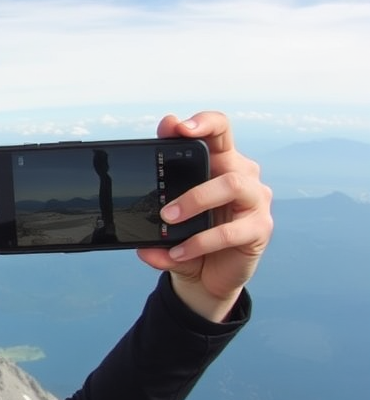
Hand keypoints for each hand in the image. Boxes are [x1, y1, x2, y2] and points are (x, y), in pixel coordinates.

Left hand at [137, 111, 273, 321]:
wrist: (206, 277)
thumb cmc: (188, 238)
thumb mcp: (166, 225)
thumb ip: (155, 222)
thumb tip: (140, 243)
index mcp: (219, 163)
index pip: (218, 130)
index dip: (202, 122)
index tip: (176, 127)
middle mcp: (242, 175)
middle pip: (226, 153)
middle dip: (193, 161)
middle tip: (163, 198)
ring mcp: (255, 200)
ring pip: (231, 185)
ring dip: (195, 200)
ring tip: (168, 218)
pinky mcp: (259, 228)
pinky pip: (230, 230)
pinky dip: (199, 243)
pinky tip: (178, 252)